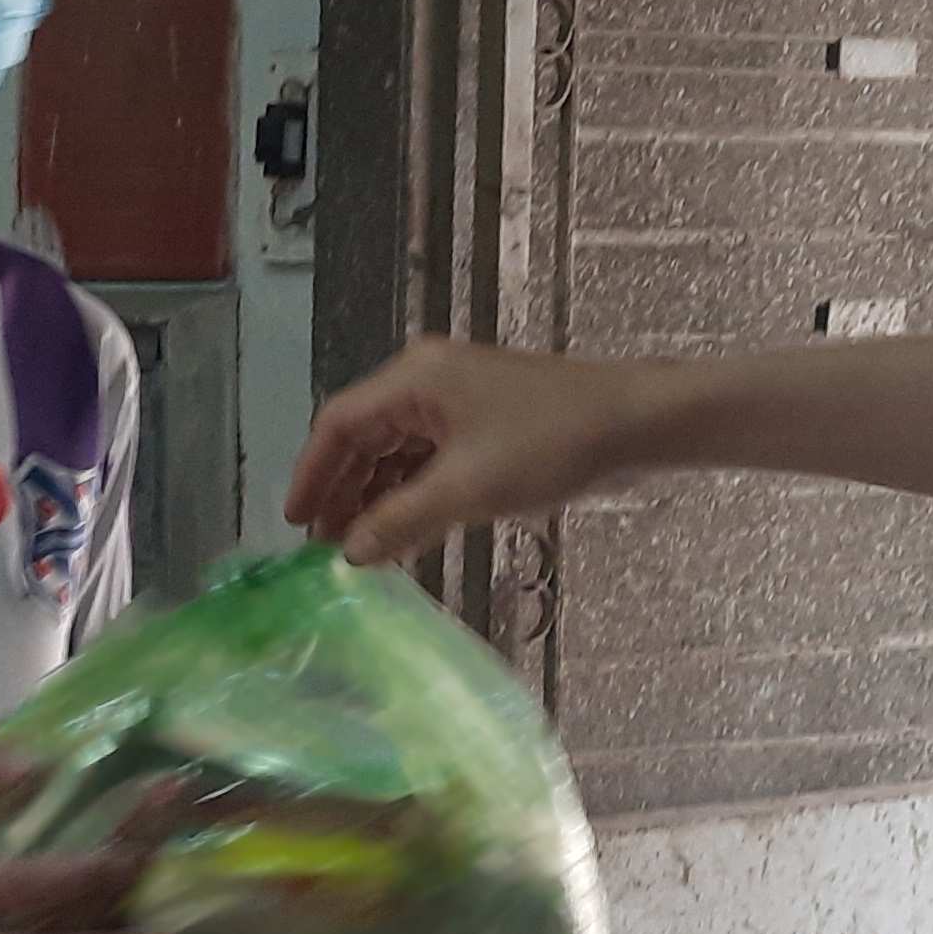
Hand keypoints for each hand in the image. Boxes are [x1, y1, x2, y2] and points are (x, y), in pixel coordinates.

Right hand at [287, 339, 646, 567]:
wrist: (637, 424)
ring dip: (377, 499)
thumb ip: (401, 521)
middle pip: (362, 438)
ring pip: (394, 453)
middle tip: (326, 548)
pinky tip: (405, 533)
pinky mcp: (481, 422)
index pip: (338, 424)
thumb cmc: (556, 442)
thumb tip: (350, 553)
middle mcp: (426, 382)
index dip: (311, 475)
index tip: (295, 524)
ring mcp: (455, 401)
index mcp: (414, 380)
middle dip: (343, 493)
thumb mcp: (469, 489)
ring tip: (361, 550)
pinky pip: (427, 459)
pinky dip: (411, 495)